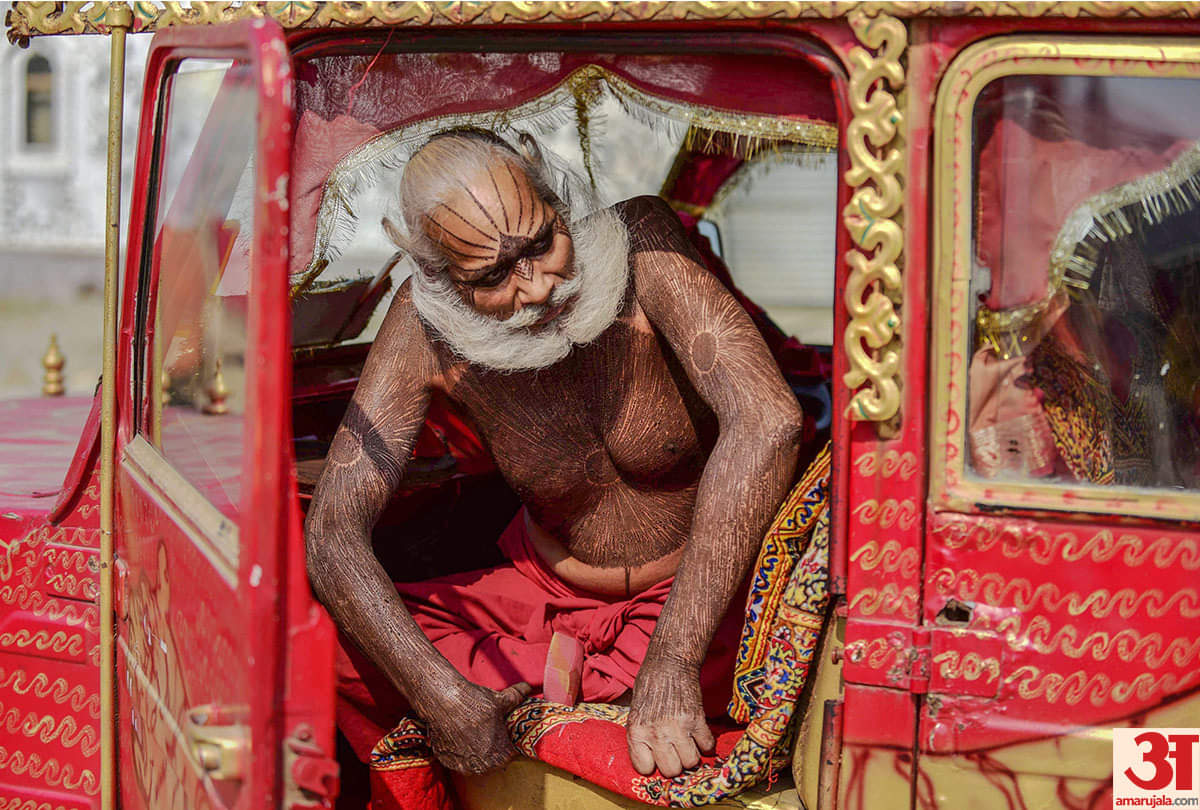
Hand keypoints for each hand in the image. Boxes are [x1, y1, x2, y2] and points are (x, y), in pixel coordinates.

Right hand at [423, 680, 531, 773]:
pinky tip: (460, 733)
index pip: (512, 753)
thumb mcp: (501, 699)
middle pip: (494, 759)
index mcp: (501, 756)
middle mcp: (483, 767)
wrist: (442, 701)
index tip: (505, 730)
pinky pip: (459, 759)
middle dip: (494, 746)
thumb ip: (517, 697)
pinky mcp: (447, 761)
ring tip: (474, 730)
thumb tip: (528, 687)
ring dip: (477, 749)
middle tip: (490, 729)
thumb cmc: (475, 702)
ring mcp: (463, 766)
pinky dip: (461, 749)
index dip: (509, 740)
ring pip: (476, 760)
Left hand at [627, 660, 714, 776]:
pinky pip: (707, 746)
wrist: (670, 663)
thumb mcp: (636, 711)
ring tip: (688, 742)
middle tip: (675, 751)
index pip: (644, 768)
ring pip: (690, 762)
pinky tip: (699, 734)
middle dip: (675, 763)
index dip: (652, 764)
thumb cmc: (650, 686)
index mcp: (636, 731)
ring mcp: (677, 728)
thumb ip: (641, 736)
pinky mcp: (697, 720)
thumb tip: (649, 759)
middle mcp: (656, 733)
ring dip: (691, 754)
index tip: (656, 756)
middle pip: (671, 770)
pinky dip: (706, 743)